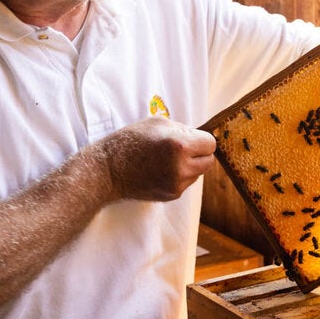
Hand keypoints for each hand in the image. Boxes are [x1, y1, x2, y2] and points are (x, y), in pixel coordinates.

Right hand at [96, 117, 215, 201]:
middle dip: (200, 153)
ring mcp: (177, 184)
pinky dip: (179, 175)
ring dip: (190, 165)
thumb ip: (183, 129)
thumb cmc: (130, 141)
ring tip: (167, 159)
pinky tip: (161, 170)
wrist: (108, 170)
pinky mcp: (171, 195)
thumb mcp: (158, 123)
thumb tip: (200, 136)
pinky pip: (185, 183)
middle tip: (183, 148)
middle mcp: (181, 168)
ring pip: (198, 173)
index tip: (192, 138)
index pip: (210, 144)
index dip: (201, 139)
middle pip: (209, 161)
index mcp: (180, 146)